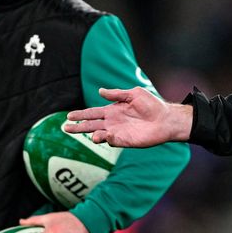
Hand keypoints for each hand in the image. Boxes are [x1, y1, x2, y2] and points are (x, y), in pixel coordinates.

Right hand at [65, 86, 191, 146]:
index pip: (92, 113)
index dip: (81, 115)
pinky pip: (113, 141)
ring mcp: (118, 132)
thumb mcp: (133, 93)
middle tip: (65, 128)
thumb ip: (116, 93)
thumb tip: (99, 91)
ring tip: (89, 134)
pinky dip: (107, 139)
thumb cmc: (152, 104)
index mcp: (112, 110)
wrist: (166, 118)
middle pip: (91, 125)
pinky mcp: (126, 141)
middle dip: (79, 127)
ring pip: (100, 134)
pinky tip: (104, 136)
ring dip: (92, 134)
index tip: (69, 116)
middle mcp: (113, 122)